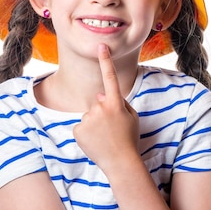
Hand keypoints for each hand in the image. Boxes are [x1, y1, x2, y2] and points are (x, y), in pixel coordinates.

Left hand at [73, 43, 139, 172]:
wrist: (120, 163)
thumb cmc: (129, 139)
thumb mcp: (132, 117)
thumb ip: (119, 102)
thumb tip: (100, 95)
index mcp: (116, 103)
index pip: (110, 77)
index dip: (105, 61)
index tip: (101, 46)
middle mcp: (100, 108)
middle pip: (98, 102)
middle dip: (103, 111)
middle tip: (112, 128)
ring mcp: (88, 119)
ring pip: (90, 115)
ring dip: (95, 123)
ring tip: (105, 137)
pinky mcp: (78, 129)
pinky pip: (82, 126)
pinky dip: (87, 133)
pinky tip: (95, 141)